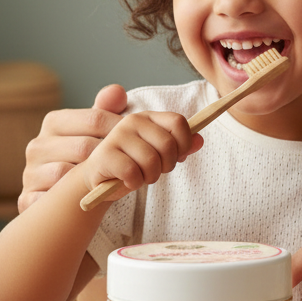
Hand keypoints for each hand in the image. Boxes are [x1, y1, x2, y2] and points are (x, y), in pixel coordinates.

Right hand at [19, 84, 127, 212]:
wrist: (60, 195)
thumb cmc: (82, 156)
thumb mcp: (94, 131)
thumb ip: (106, 109)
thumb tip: (118, 91)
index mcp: (54, 121)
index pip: (94, 119)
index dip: (121, 129)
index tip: (141, 140)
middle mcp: (38, 145)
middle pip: (84, 147)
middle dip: (113, 157)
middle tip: (138, 166)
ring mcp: (31, 172)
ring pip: (68, 174)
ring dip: (94, 181)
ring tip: (119, 183)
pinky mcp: (28, 198)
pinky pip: (52, 199)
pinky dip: (70, 200)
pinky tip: (89, 199)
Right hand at [82, 110, 196, 200]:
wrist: (101, 180)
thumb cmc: (133, 164)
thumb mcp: (159, 155)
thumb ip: (180, 146)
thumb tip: (200, 140)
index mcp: (148, 117)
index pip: (178, 122)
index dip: (184, 144)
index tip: (177, 157)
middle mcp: (132, 121)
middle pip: (168, 144)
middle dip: (166, 166)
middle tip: (154, 171)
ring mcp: (116, 136)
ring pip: (151, 161)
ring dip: (150, 177)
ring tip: (140, 176)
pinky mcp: (104, 155)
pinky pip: (133, 173)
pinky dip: (134, 183)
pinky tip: (127, 181)